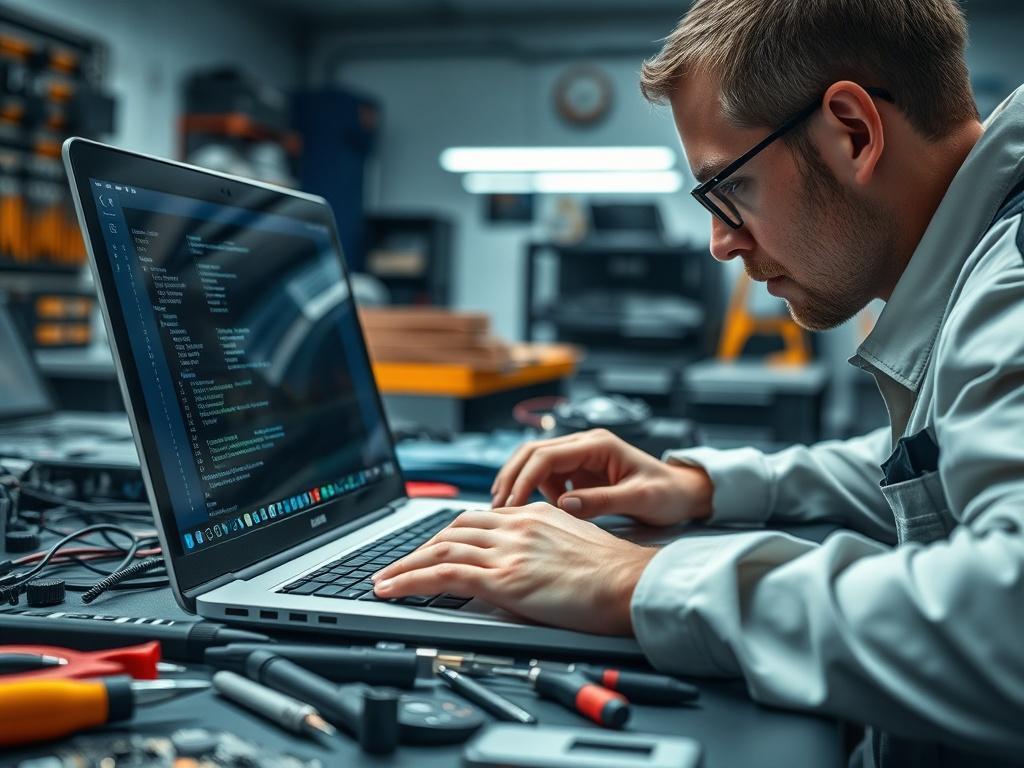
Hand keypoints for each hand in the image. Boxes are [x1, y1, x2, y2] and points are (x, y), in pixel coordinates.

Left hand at [372, 503, 658, 635]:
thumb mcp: (578, 545)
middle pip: (453, 530)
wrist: (631, 583)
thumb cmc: (617, 574)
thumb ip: (546, 546)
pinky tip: (391, 589)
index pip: (479, 519)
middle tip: (400, 564)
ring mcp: (507, 550)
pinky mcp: (502, 578)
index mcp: (535, 515)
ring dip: (405, 565)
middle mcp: (516, 526)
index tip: (434, 547)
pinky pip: (442, 574)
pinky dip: (410, 579)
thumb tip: (531, 563)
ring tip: (383, 580)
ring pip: (440, 549)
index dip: (450, 534)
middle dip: (421, 548)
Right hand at [490, 429, 711, 526]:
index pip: (546, 455)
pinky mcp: (581, 470)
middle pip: (533, 452)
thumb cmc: (667, 493)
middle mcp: (586, 444)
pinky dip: (537, 490)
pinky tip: (537, 510)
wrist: (684, 492)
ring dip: (521, 483)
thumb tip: (565, 505)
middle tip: (497, 506)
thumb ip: (602, 501)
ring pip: (536, 462)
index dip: (523, 479)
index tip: (510, 505)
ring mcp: (582, 456)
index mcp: (597, 444)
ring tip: (510, 511)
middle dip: (512, 477)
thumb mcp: (639, 499)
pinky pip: (549, 475)